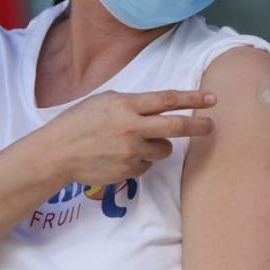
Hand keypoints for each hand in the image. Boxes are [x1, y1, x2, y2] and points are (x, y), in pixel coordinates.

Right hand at [37, 89, 215, 186]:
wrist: (56, 153)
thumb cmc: (79, 122)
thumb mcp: (105, 101)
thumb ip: (133, 103)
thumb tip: (160, 106)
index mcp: (126, 106)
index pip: (167, 100)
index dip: (193, 98)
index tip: (212, 99)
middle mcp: (131, 128)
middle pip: (176, 127)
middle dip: (198, 126)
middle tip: (211, 126)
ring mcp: (131, 152)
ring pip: (164, 149)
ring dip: (159, 145)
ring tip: (135, 141)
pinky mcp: (129, 171)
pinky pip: (147, 165)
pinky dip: (141, 160)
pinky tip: (120, 156)